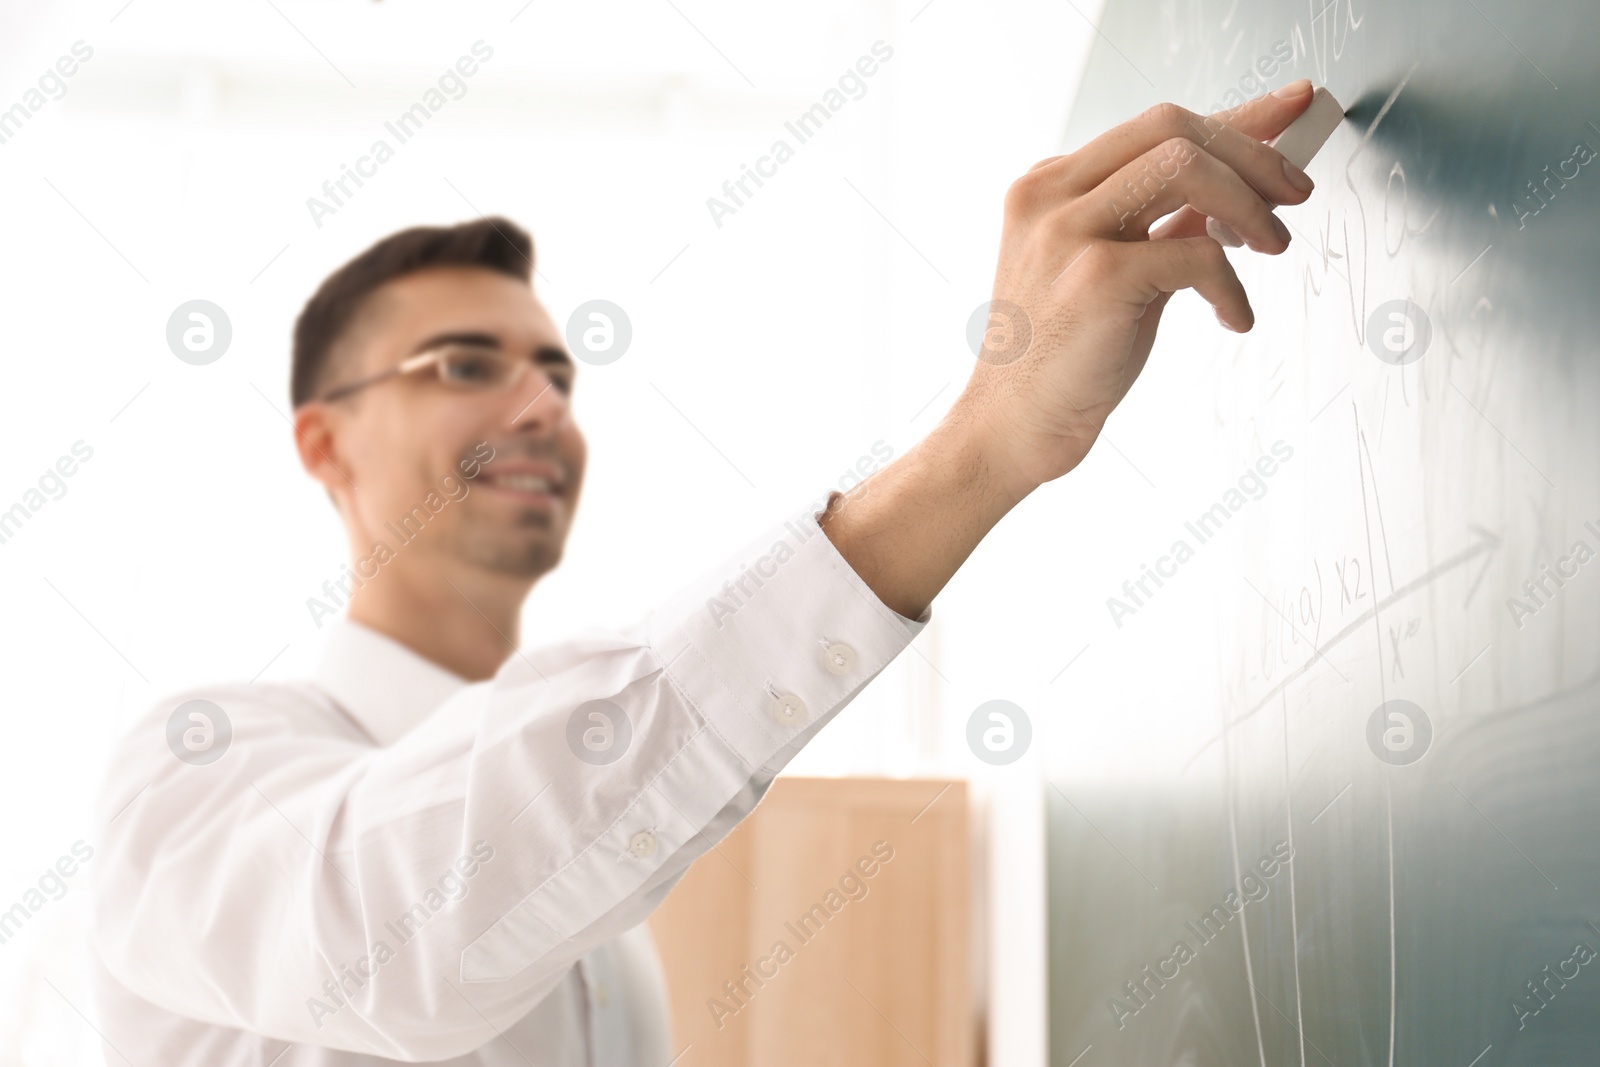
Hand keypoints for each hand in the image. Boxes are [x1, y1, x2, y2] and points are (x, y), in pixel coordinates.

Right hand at [958, 81, 1317, 494]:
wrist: (1015, 426)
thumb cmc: (1062, 359)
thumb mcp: (1115, 273)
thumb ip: (1160, 225)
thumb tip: (1232, 193)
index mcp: (1050, 187)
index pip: (1155, 125)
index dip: (1235, 114)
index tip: (1292, 108)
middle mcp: (1051, 196)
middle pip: (1173, 128)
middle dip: (1252, 153)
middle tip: (1294, 193)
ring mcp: (1067, 231)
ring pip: (1185, 166)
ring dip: (1247, 202)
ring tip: (1272, 244)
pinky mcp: (1096, 276)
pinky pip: (1195, 254)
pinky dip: (1230, 286)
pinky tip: (1233, 316)